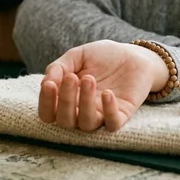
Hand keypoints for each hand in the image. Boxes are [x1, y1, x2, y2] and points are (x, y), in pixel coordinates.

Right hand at [38, 40, 168, 131]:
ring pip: (86, 124)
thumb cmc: (103, 57)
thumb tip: (46, 82)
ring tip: (89, 79)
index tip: (49, 84)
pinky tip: (108, 93)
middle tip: (71, 77)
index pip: (48, 113)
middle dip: (65, 100)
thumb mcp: (78, 55)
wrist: (134, 55)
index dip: (46, 102)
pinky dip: (109, 111)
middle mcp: (81, 112)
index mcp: (67, 99)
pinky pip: (112, 124)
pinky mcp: (121, 115)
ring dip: (85, 103)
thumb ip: (59, 67)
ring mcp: (101, 115)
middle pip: (65, 121)